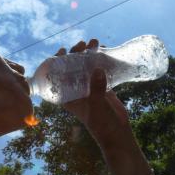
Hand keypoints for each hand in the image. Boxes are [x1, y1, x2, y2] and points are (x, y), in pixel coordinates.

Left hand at [55, 39, 157, 174]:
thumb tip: (98, 69)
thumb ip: (96, 88)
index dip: (57, 62)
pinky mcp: (101, 86)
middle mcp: (76, 89)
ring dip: (89, 53)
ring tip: (95, 42)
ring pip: (85, 66)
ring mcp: (89, 87)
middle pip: (71, 67)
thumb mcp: (96, 106)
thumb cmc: (101, 123)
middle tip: (82, 44)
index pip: (57, 76)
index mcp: (67, 96)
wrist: (117, 133)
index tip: (63, 50)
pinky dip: (100, 59)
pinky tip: (104, 49)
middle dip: (75, 53)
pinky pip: (99, 69)